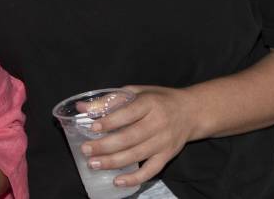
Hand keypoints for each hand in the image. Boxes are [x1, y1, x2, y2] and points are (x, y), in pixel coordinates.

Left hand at [82, 85, 198, 187]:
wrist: (192, 112)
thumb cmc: (159, 99)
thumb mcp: (137, 92)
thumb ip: (110, 99)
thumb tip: (82, 107)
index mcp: (150, 103)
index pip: (128, 113)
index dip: (110, 121)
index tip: (93, 128)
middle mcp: (158, 123)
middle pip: (130, 137)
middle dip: (105, 145)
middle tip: (86, 150)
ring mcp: (163, 142)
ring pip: (137, 155)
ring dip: (113, 162)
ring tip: (93, 164)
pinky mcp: (167, 156)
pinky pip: (151, 170)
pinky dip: (135, 178)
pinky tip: (117, 181)